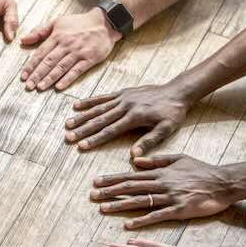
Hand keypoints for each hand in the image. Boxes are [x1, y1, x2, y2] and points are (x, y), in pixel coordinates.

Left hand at [20, 9, 118, 91]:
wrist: (104, 22)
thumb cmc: (79, 23)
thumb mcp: (57, 22)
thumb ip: (39, 31)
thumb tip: (23, 40)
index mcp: (57, 36)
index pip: (40, 53)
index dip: (31, 65)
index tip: (23, 76)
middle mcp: (66, 45)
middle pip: (49, 62)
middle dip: (37, 75)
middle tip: (28, 86)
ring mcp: (78, 52)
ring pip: (61, 67)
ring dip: (49, 78)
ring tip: (40, 87)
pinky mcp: (89, 59)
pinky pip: (77, 70)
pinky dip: (68, 79)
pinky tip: (59, 87)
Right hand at [64, 82, 191, 154]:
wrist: (178, 91)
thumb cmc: (173, 113)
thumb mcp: (166, 129)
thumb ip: (149, 141)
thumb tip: (133, 155)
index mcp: (135, 117)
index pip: (111, 130)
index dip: (95, 139)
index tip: (81, 146)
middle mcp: (126, 106)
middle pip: (100, 120)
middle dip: (83, 129)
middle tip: (68, 137)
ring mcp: (123, 98)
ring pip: (98, 108)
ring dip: (82, 116)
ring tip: (68, 124)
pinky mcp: (122, 92)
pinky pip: (103, 97)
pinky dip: (89, 102)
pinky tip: (76, 106)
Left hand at [91, 154, 238, 228]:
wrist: (224, 182)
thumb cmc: (202, 170)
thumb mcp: (178, 158)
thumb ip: (156, 160)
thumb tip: (134, 160)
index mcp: (160, 172)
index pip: (131, 176)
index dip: (112, 179)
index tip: (96, 182)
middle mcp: (162, 183)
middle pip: (131, 188)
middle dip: (110, 192)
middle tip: (92, 196)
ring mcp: (170, 197)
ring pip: (140, 201)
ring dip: (120, 205)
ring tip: (103, 208)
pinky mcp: (179, 210)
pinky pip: (157, 216)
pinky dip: (142, 220)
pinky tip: (128, 224)